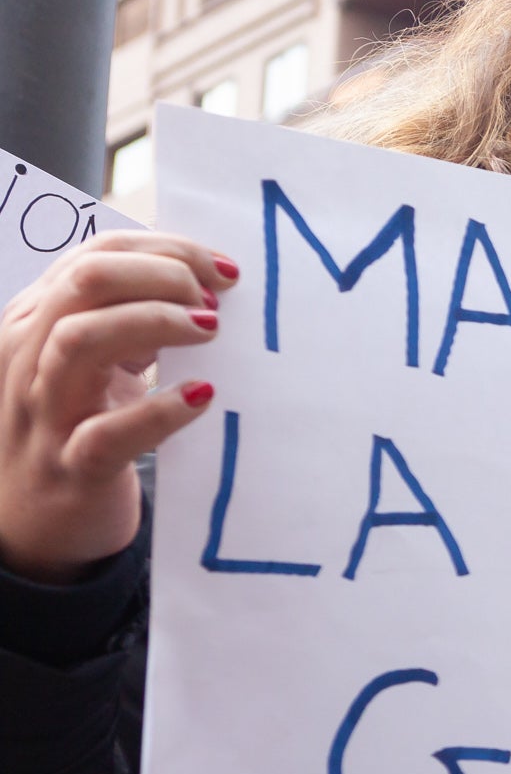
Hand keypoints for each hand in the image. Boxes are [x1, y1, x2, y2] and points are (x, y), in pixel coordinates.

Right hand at [0, 232, 235, 582]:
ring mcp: (45, 413)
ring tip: (210, 328)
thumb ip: (125, 321)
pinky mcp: (72, 467)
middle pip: (85, 281)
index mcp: (32, 322)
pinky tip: (202, 394)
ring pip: (82, 340)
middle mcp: (27, 357)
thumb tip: (197, 283)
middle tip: (217, 297)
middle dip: (160, 274)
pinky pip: (109, 434)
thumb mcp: (94, 366)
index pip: (92, 256)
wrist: (37, 524)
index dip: (162, 249)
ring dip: (154, 321)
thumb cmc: (77, 429)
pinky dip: (160, 411)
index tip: (221, 267)